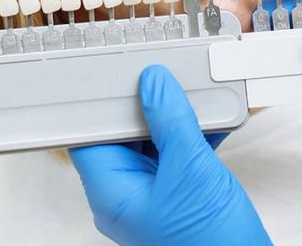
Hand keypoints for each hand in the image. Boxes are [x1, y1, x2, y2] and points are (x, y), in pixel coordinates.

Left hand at [69, 65, 269, 244]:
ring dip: (174, 116)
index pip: (88, 135)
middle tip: (162, 74)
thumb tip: (154, 83)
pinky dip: (193, 134)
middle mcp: (126, 194)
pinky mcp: (179, 195)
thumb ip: (170, 121)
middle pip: (122, 134)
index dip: (100, 102)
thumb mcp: (190, 169)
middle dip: (145, 103)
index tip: (116, 72)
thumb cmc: (209, 243)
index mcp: (111, 192)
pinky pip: (177, 154)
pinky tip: (213, 116)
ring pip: (152, 142)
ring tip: (192, 90)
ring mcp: (153, 195)